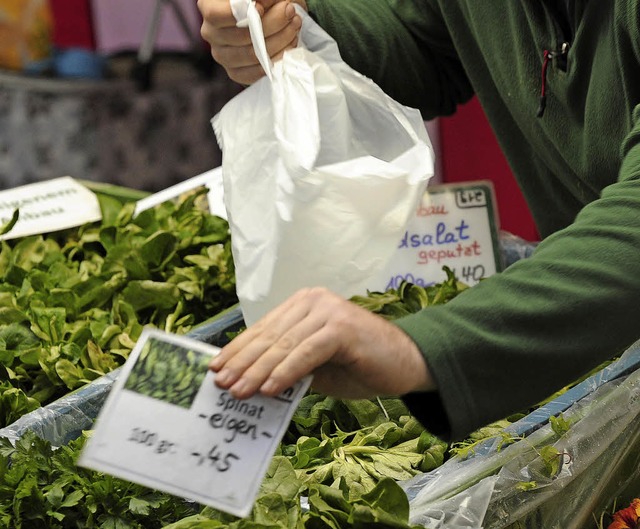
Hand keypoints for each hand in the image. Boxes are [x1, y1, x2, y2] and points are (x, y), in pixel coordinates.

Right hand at [198, 0, 305, 84]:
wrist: (266, 19)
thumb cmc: (263, 1)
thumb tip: (260, 5)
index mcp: (209, 8)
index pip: (216, 15)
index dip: (241, 14)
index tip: (261, 8)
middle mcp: (210, 33)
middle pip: (241, 36)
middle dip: (273, 23)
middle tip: (290, 11)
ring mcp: (222, 56)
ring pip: (253, 54)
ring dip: (281, 39)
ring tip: (295, 24)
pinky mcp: (236, 72)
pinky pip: (258, 71)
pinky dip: (279, 58)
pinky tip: (289, 43)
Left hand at [210, 287, 435, 399]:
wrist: (407, 362)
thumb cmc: (361, 364)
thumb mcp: (318, 364)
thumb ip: (289, 365)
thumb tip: (251, 382)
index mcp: (304, 304)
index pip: (264, 328)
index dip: (238, 349)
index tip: (216, 369)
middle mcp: (313, 301)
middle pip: (269, 335)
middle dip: (242, 363)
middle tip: (221, 384)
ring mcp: (328, 311)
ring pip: (283, 344)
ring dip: (257, 371)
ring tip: (238, 392)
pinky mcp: (341, 327)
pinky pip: (306, 352)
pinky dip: (286, 372)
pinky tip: (269, 389)